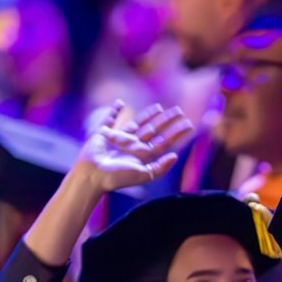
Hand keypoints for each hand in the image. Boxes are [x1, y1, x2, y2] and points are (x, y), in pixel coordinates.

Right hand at [75, 100, 193, 192]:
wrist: (93, 175)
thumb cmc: (117, 178)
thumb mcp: (143, 175)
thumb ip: (160, 168)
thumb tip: (175, 156)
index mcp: (143, 155)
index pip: (164, 141)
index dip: (177, 133)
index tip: (189, 124)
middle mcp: (133, 146)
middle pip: (154, 130)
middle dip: (166, 121)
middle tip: (179, 110)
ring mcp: (119, 139)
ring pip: (138, 123)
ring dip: (148, 115)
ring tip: (160, 107)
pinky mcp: (104, 133)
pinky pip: (110, 119)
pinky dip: (113, 111)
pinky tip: (120, 103)